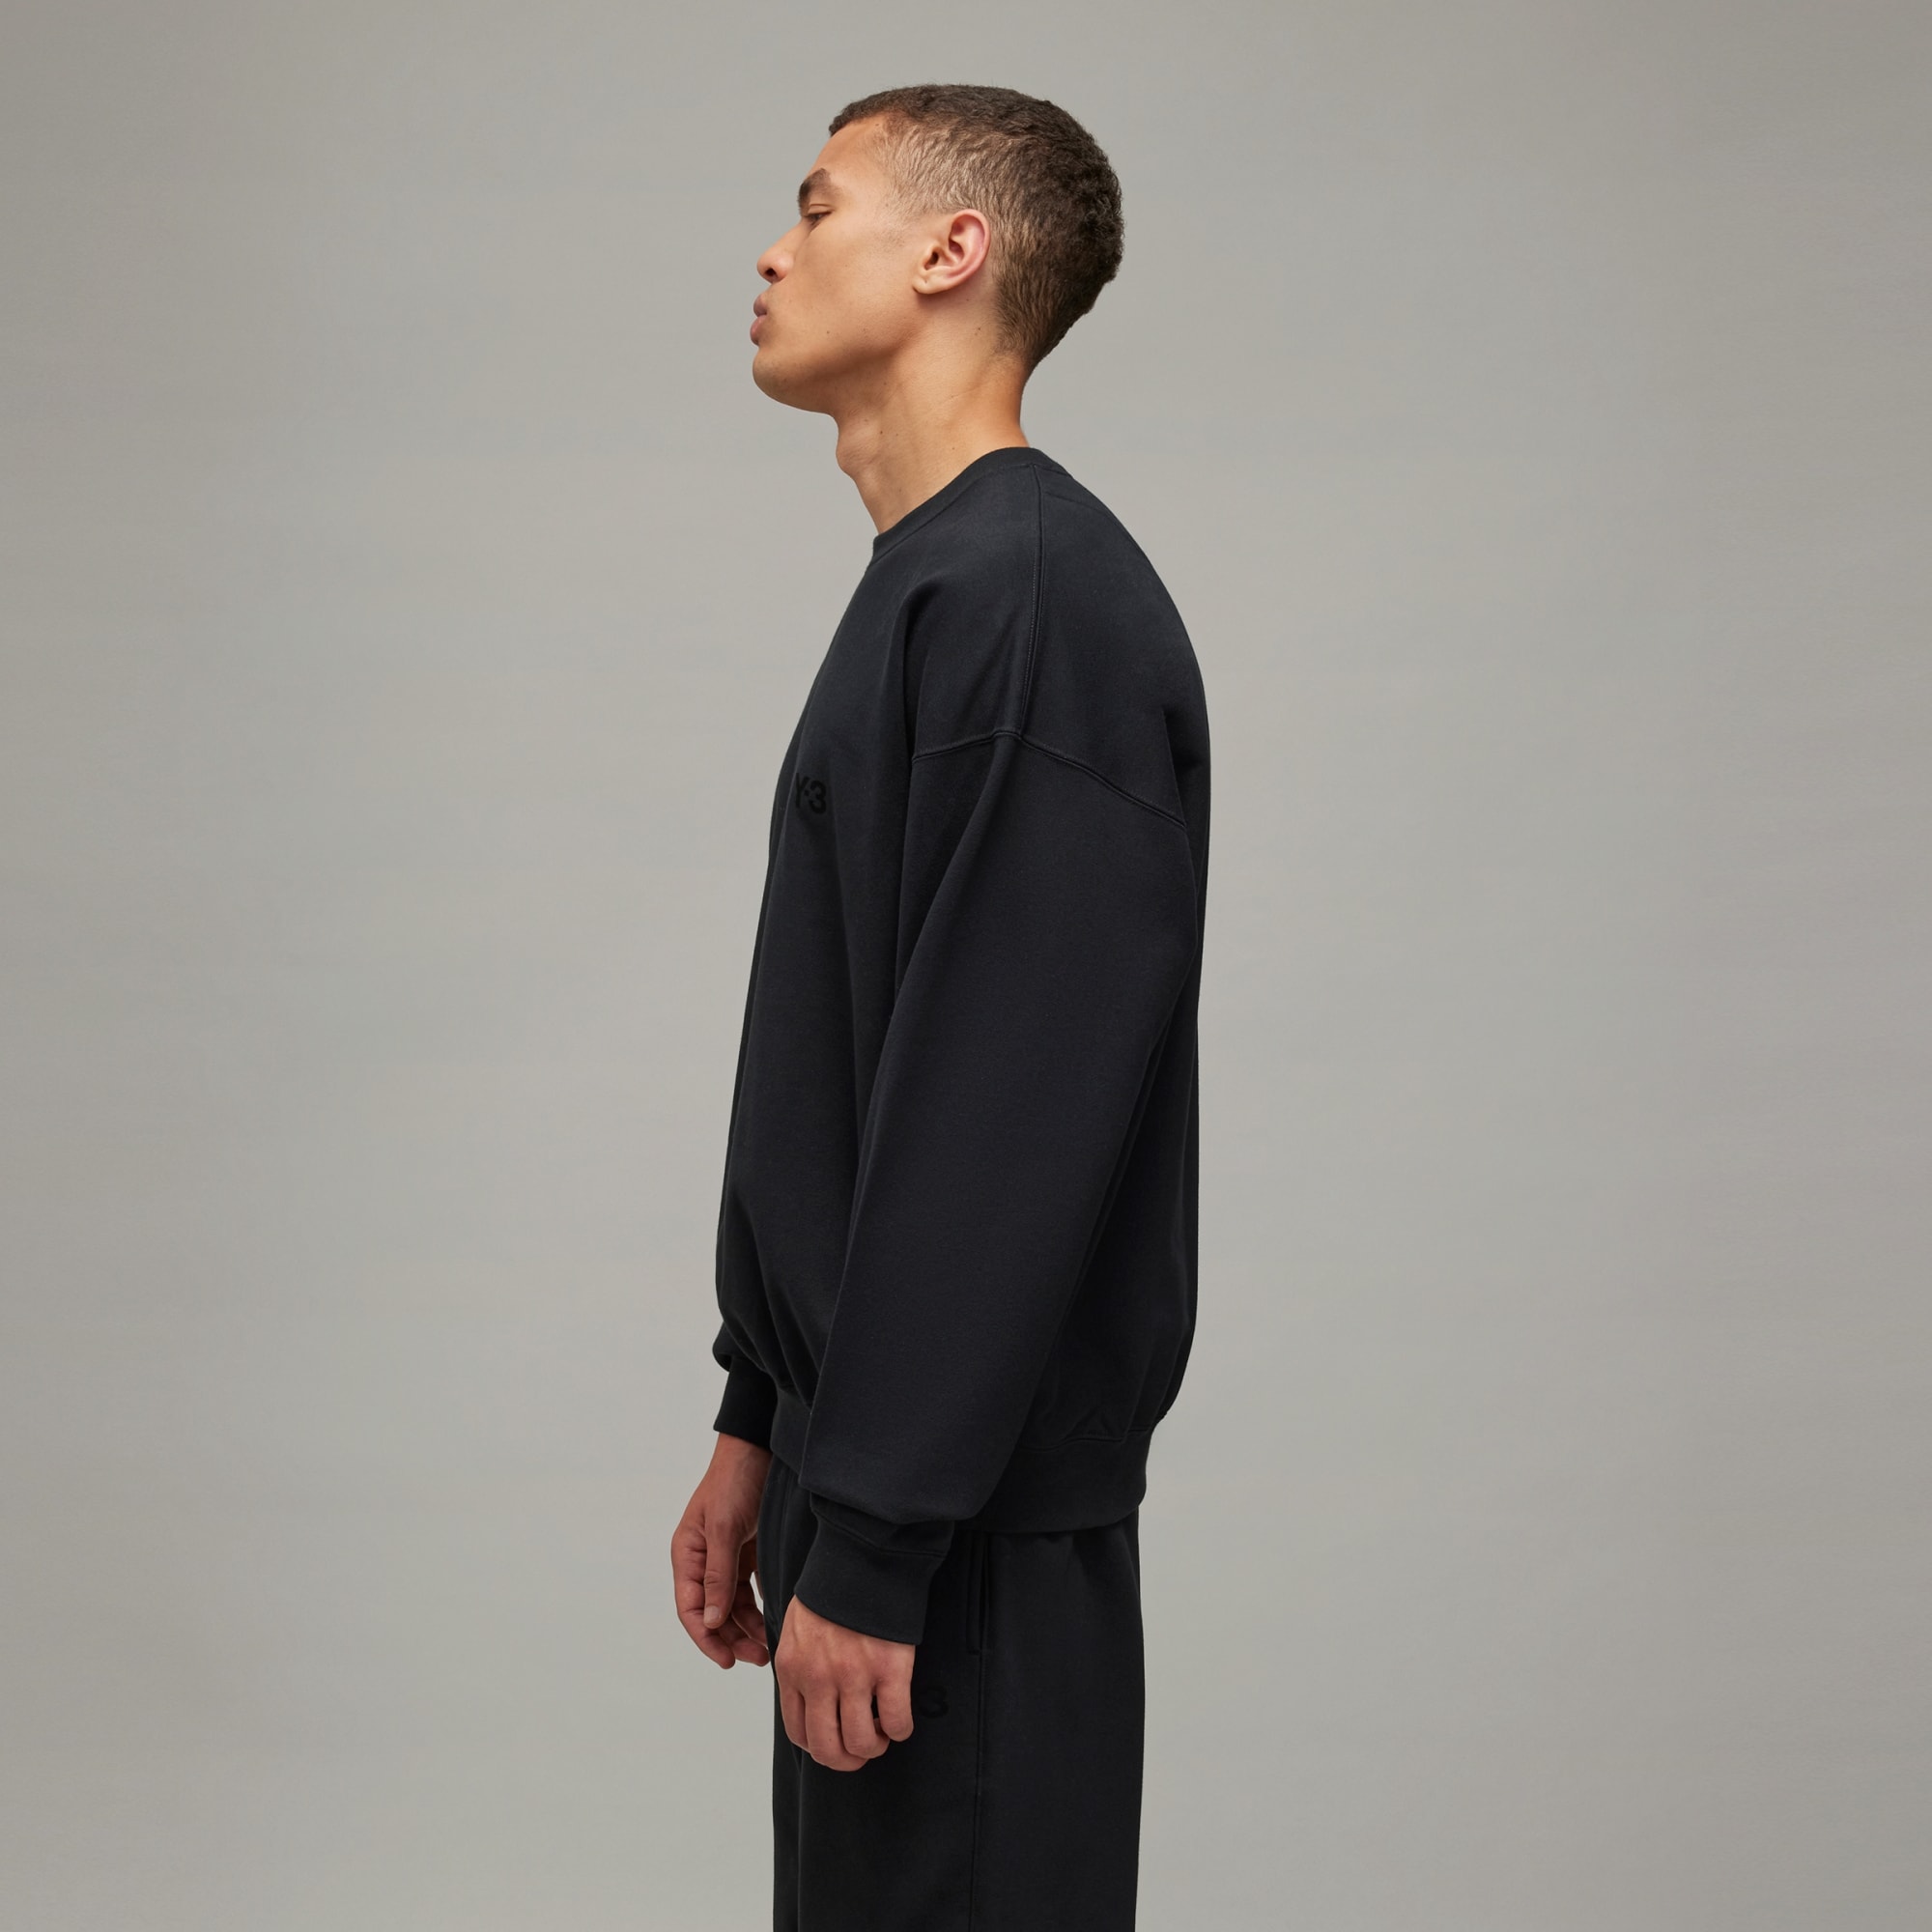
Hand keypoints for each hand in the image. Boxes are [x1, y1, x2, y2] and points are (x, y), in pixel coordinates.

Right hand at [672, 1432, 772, 1667]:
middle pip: (713, 1612)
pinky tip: (773, 1620)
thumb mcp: (724, 1528)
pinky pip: (748, 1589)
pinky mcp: (747, 1551)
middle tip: (758, 1658)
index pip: (691, 1608)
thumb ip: (718, 1574)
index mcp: (687, 1554)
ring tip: (768, 1647)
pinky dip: (758, 1607)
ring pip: (732, 1605)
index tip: (727, 1661)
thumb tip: (712, 1621)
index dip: (706, 1638)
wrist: (759, 1448)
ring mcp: (726, 1556)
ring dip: (748, 1627)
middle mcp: (703, 1559)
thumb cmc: (734, 1481)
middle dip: (732, 1638)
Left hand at [774, 1593, 916, 1770]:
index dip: (821, 1747)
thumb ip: (799, 1665)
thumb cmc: (832, 1589)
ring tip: (882, 1731)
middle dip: (847, 1759)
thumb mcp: (797, 1628)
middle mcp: (819, 1678)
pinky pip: (897, 1722)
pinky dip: (900, 1730)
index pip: (799, 1732)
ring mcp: (854, 1675)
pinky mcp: (889, 1669)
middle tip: (862, 1749)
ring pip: (861, 1743)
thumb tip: (809, 1700)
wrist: (864, 1556)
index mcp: (793, 1668)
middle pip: (827, 1749)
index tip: (836, 1742)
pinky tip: (900, 1718)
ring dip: (874, 1745)